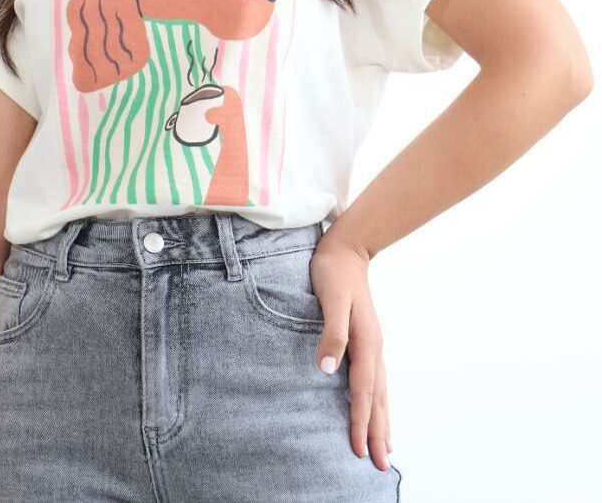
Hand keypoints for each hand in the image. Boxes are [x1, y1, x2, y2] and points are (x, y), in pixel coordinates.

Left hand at [309, 235, 392, 471]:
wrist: (346, 248)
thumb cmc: (332, 272)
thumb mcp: (330, 299)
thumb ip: (331, 333)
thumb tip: (327, 370)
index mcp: (365, 342)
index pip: (363, 391)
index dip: (361, 422)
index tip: (360, 452)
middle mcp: (374, 347)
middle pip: (377, 398)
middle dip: (379, 433)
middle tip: (381, 466)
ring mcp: (373, 344)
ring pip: (381, 391)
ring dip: (383, 421)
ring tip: (387, 449)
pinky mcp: (367, 339)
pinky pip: (376, 380)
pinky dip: (380, 401)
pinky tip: (378, 409)